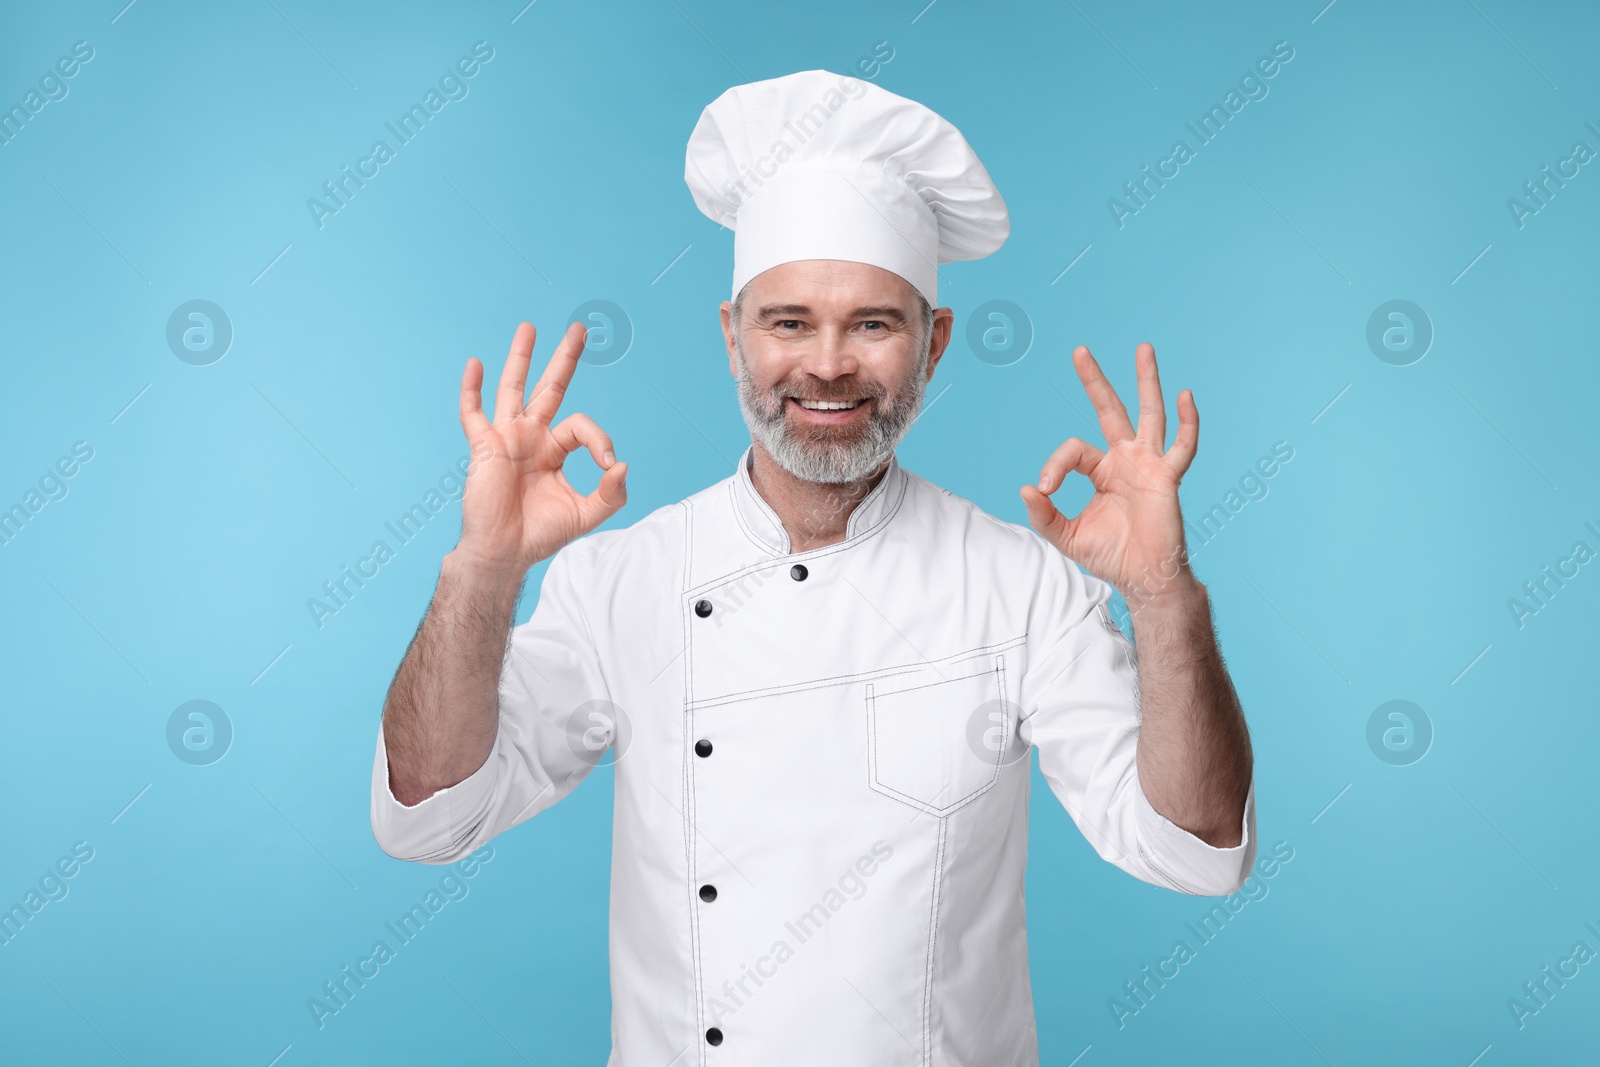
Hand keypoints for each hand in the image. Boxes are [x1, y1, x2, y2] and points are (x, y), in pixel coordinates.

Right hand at [454, 321, 627, 576]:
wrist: (504, 553)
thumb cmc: (541, 535)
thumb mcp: (586, 515)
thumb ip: (611, 493)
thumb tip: (621, 465)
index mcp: (555, 451)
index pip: (582, 427)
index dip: (599, 439)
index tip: (607, 464)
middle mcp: (532, 438)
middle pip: (550, 389)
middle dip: (564, 360)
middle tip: (579, 329)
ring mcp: (507, 438)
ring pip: (514, 389)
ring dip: (520, 358)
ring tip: (529, 328)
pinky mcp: (484, 446)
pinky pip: (473, 413)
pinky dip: (471, 389)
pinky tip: (474, 364)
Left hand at [1020, 343, 1197, 604]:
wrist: (1142, 577)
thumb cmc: (1110, 556)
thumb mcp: (1066, 536)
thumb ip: (1044, 514)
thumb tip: (1025, 490)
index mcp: (1101, 470)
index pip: (1073, 450)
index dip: (1054, 465)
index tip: (1045, 489)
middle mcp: (1125, 460)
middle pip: (1109, 410)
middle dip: (1095, 381)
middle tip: (1079, 350)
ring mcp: (1149, 465)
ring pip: (1148, 414)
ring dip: (1145, 381)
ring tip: (1142, 348)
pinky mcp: (1167, 478)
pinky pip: (1182, 446)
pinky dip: (1187, 422)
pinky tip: (1184, 395)